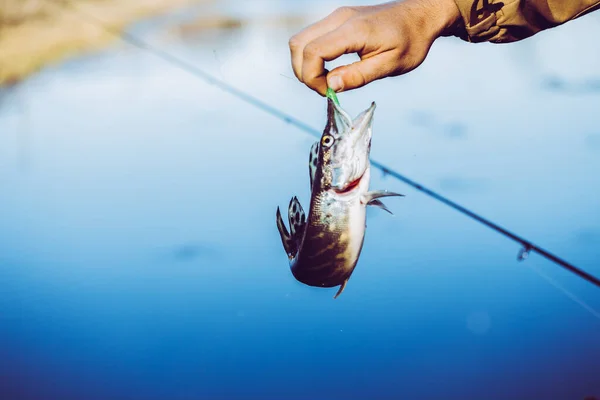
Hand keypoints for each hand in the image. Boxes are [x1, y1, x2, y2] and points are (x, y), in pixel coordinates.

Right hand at [288, 0, 460, 95]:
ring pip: (301, 40)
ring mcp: (337, 16)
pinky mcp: (337, 20)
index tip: (328, 92)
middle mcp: (339, 18)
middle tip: (325, 89)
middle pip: (298, 44)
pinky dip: (313, 57)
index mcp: (354, 30)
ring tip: (328, 81)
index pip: (312, 52)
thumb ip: (358, 76)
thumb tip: (331, 86)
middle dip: (303, 72)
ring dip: (306, 65)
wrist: (421, 16)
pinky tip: (331, 70)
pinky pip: (312, 37)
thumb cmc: (411, 41)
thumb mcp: (390, 65)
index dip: (312, 77)